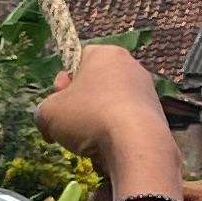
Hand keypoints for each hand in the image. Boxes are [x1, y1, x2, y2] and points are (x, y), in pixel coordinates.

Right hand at [35, 44, 172, 174]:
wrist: (137, 145)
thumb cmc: (89, 116)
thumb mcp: (49, 113)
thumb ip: (43, 112)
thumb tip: (49, 122)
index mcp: (106, 53)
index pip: (78, 59)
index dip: (63, 82)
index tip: (58, 102)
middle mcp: (131, 65)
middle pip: (97, 82)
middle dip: (80, 102)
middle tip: (70, 123)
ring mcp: (148, 90)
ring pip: (112, 103)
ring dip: (98, 120)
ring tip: (89, 140)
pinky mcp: (158, 115)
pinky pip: (128, 121)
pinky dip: (117, 133)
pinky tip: (109, 147)